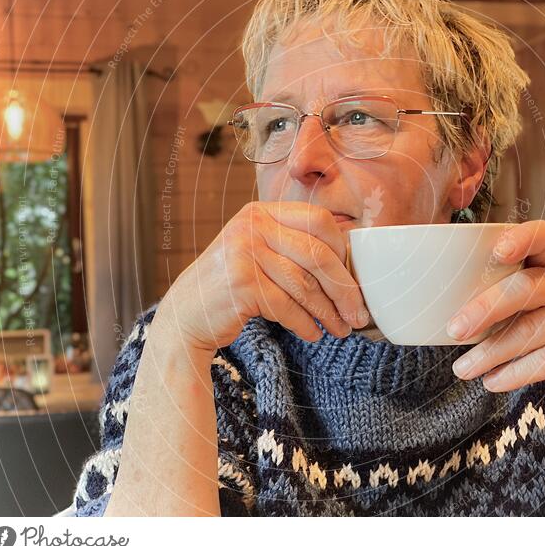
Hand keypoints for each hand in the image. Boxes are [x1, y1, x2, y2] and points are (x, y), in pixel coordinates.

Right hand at [157, 201, 369, 356]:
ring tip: (341, 329)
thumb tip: (351, 264)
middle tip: (358, 315)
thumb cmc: (233, 286)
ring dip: (328, 313)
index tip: (355, 279)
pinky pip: (287, 306)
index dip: (343, 252)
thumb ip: (293, 246)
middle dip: (344, 289)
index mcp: (262, 211)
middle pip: (317, 254)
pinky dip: (305, 324)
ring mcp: (244, 252)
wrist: (186, 314)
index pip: (319, 220)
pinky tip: (313, 334)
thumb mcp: (259, 252)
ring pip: (304, 284)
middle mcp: (252, 225)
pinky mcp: (241, 284)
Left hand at [447, 219, 544, 419]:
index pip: (542, 237)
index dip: (523, 238)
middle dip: (485, 309)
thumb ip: (493, 303)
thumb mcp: (521, 312)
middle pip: (525, 287)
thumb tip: (439, 316)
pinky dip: (515, 373)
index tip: (497, 251)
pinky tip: (492, 381)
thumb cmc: (544, 336)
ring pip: (530, 330)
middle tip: (454, 330)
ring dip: (490, 352)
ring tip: (462, 369)